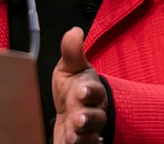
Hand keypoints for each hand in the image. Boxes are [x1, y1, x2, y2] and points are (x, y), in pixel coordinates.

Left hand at [52, 27, 107, 143]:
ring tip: (72, 134)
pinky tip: (68, 143)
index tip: (81, 90)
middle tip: (77, 117)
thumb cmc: (74, 89)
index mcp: (91, 91)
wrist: (74, 114)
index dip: (89, 90)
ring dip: (82, 135)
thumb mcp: (71, 69)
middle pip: (95, 116)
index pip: (95, 90)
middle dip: (87, 117)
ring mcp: (87, 131)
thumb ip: (71, 52)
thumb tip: (74, 31)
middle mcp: (93, 112)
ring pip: (91, 135)